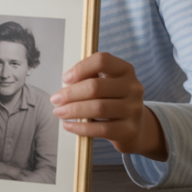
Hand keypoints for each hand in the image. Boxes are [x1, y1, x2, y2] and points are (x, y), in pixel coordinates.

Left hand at [50, 52, 167, 160]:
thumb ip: (88, 79)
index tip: (65, 79)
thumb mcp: (105, 84)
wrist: (136, 128)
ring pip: (98, 108)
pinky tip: (68, 125)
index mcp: (125, 70)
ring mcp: (134, 109)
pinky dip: (80, 127)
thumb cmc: (112, 101)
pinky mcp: (129, 130)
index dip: (80, 68)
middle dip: (71, 93)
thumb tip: (66, 85)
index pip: (102, 61)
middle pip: (96, 86)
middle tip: (55, 100)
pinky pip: (101, 129)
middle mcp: (133, 87)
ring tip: (59, 112)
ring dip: (73, 110)